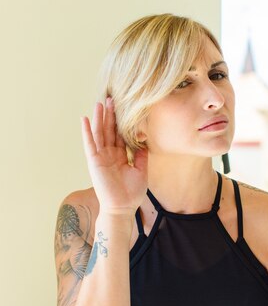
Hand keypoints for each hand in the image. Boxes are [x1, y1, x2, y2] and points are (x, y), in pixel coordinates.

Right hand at [81, 97, 147, 215]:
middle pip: (109, 130)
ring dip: (99, 118)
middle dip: (110, 115)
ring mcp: (101, 157)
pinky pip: (90, 144)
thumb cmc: (132, 193)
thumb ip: (141, 156)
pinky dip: (87, 132)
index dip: (121, 122)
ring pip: (99, 133)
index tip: (123, 108)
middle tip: (111, 98)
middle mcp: (109, 154)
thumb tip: (144, 142)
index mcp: (120, 156)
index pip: (120, 135)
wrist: (122, 207)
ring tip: (100, 103)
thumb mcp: (141, 171)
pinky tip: (85, 119)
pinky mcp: (94, 161)